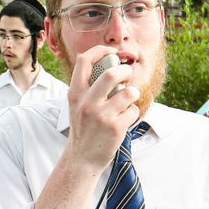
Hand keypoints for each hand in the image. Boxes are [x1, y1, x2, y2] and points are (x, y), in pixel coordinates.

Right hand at [61, 46, 138, 172]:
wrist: (82, 158)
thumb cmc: (84, 129)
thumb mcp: (78, 105)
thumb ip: (88, 87)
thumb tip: (108, 64)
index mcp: (75, 93)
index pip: (84, 60)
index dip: (101, 50)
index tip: (112, 51)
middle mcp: (87, 103)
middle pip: (111, 73)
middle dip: (125, 71)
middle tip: (128, 74)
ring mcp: (101, 116)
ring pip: (128, 92)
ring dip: (133, 93)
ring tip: (128, 99)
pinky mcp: (115, 128)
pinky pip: (133, 111)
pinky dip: (132, 113)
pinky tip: (124, 120)